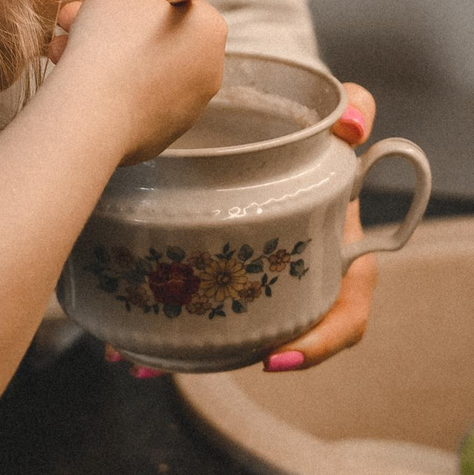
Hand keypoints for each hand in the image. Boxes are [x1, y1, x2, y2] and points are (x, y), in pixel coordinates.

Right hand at [50, 0, 227, 165]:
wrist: (89, 116)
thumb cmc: (112, 43)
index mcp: (209, 32)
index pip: (175, 2)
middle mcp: (207, 72)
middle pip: (154, 36)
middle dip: (111, 25)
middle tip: (72, 21)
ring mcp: (184, 109)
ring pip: (138, 68)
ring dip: (102, 54)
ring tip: (62, 51)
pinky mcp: (158, 136)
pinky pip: (130, 101)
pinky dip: (107, 89)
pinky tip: (75, 83)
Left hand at [118, 80, 379, 379]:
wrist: (275, 120)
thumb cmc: (310, 130)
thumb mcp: (337, 118)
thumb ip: (357, 110)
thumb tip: (352, 124)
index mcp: (342, 253)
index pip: (345, 313)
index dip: (320, 343)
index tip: (275, 359)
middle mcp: (303, 275)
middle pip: (285, 334)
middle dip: (247, 358)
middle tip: (202, 364)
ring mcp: (262, 278)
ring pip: (233, 329)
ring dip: (187, 355)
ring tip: (138, 365)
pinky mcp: (221, 270)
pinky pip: (197, 308)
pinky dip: (161, 329)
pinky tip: (116, 342)